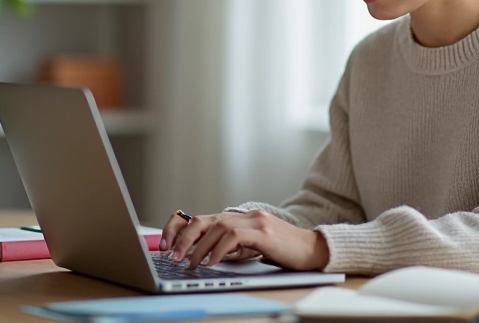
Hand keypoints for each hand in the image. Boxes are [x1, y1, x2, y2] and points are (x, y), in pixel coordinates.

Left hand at [159, 209, 329, 270]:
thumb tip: (200, 254)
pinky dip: (219, 250)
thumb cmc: (283, 251)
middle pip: (204, 220)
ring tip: (188, 264)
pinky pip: (234, 237)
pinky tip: (212, 262)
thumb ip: (230, 244)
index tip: (165, 244)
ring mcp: (255, 221)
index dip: (180, 228)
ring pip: (217, 228)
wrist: (313, 250)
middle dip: (183, 238)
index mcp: (239, 217)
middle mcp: (245, 215)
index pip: (202, 218)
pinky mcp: (264, 232)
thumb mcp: (251, 246)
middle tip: (171, 256)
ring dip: (198, 248)